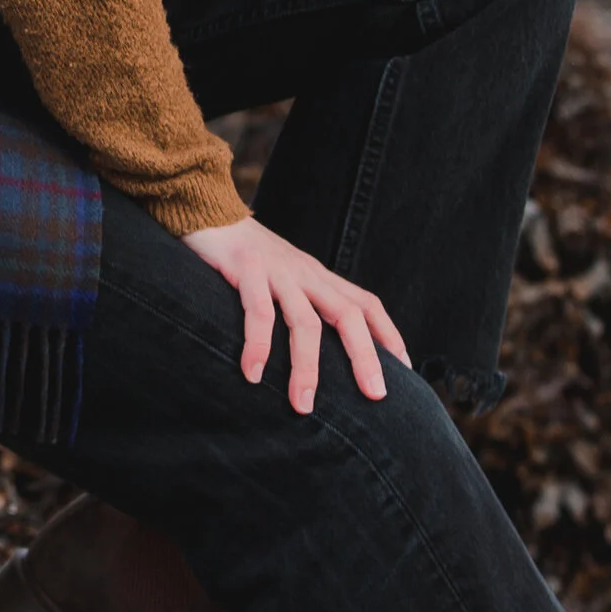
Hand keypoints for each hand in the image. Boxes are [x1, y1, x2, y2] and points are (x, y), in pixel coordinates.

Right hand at [180, 214, 411, 412]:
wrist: (205, 205)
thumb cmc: (242, 253)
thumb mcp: (282, 277)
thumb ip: (300, 304)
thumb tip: (314, 351)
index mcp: (317, 277)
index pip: (366, 304)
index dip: (388, 335)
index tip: (405, 371)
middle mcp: (304, 273)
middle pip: (348, 315)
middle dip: (365, 357)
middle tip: (374, 396)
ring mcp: (277, 270)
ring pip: (305, 321)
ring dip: (306, 367)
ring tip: (302, 406)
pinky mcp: (246, 267)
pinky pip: (258, 312)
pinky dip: (258, 346)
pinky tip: (251, 374)